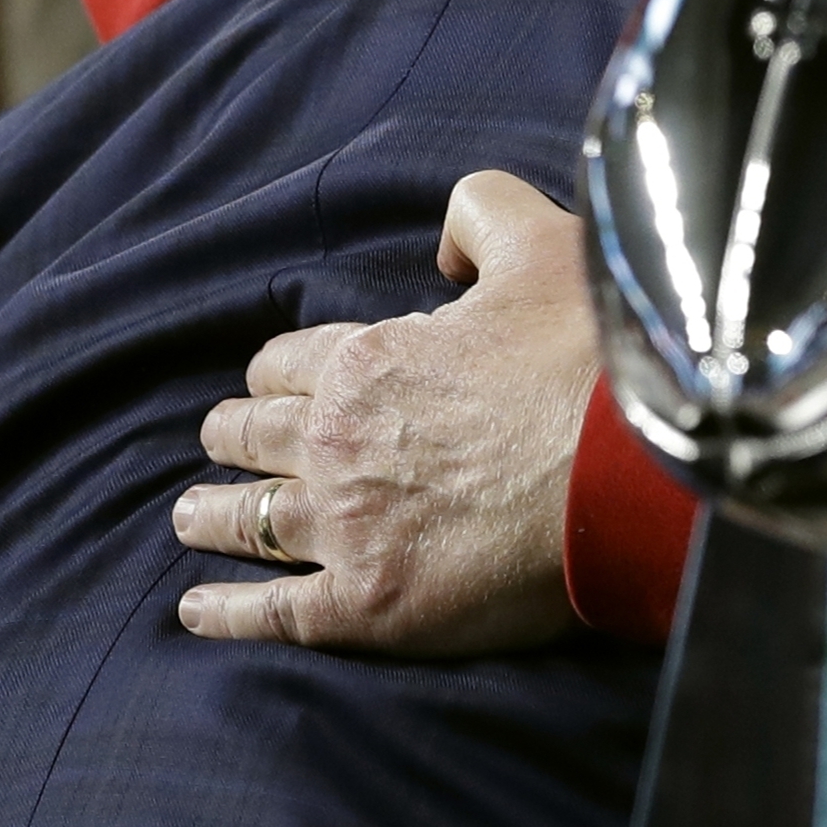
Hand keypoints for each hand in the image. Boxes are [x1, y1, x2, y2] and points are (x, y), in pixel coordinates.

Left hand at [172, 172, 596, 653]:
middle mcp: (335, 443)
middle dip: (233, 435)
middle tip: (224, 441)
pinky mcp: (367, 604)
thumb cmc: (590, 356)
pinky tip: (195, 611)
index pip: (285, 363)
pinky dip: (224, 613)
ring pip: (246, 519)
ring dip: (211, 515)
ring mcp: (345, 528)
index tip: (275, 383)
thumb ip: (481, 213)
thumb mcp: (542, 243)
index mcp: (366, 361)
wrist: (633, 468)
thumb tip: (446, 246)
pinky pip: (269, 613)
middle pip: (252, 437)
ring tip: (192, 516)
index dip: (278, 372)